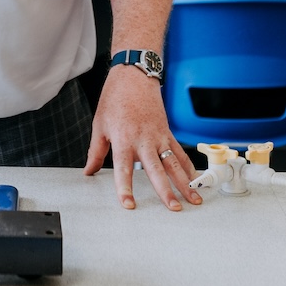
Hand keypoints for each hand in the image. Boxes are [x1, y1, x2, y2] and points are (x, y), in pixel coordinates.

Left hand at [83, 68, 199, 209]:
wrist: (134, 76)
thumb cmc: (114, 98)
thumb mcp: (99, 125)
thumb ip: (96, 151)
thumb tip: (89, 171)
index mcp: (123, 139)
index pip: (124, 169)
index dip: (125, 188)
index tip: (129, 205)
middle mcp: (143, 140)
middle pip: (156, 170)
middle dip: (166, 191)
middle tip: (173, 209)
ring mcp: (159, 136)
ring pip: (175, 163)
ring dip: (185, 183)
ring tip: (194, 200)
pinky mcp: (167, 132)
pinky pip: (180, 152)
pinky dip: (189, 167)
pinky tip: (195, 180)